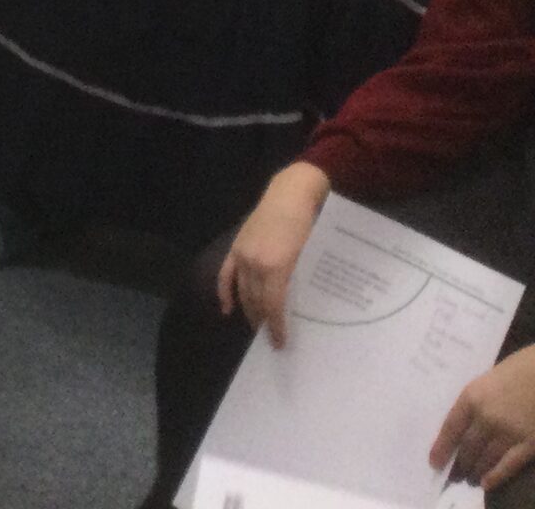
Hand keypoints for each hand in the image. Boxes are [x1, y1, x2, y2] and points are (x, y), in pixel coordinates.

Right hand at [217, 162, 329, 347]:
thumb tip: (300, 309)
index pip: (274, 306)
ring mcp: (243, 254)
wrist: (291, 193)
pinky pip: (225, 275)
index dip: (276, 327)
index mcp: (277, 267)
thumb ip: (301, 280)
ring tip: (258, 326)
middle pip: (256, 301)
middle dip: (263, 322)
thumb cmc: (311, 224)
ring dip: (249, 311)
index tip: (280, 343)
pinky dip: (224, 293)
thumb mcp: (311, 256)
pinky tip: (226, 308)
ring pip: (242, 291)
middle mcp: (255, 263)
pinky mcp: (236, 246)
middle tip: (271, 339)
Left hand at [432, 344, 534, 490]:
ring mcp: (508, 432)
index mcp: (472, 397)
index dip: (442, 447)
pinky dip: (497, 476)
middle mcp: (486, 417)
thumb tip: (467, 420)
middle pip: (468, 446)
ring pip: (486, 457)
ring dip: (476, 469)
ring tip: (470, 478)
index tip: (434, 462)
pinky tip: (487, 484)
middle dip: (461, 462)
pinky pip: (509, 464)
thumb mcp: (490, 378)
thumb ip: (478, 399)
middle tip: (456, 473)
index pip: (451, 428)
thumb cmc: (521, 368)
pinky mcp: (529, 443)